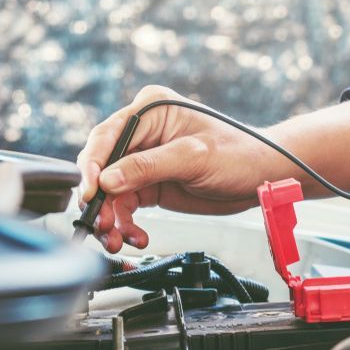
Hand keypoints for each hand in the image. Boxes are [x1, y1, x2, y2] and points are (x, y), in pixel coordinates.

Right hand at [76, 85, 271, 252]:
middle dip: (100, 199)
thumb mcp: (193, 157)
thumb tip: (106, 180)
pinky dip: (126, 224)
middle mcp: (142, 132)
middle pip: (102, 166)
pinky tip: (136, 237)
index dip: (91, 166)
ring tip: (118, 240)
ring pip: (111, 191)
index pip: (107, 137)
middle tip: (103, 225)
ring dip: (111, 218)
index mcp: (150, 110)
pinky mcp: (149, 184)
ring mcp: (144, 159)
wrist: (261, 177)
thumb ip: (148, 168)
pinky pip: (126, 205)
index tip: (88, 194)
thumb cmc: (238, 154)